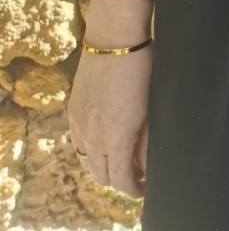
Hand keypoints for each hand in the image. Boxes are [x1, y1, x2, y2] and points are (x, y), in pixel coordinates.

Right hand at [66, 40, 152, 198]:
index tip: (145, 188)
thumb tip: (147, 167)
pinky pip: (78, 142)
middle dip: (120, 181)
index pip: (120, 181)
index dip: (134, 190)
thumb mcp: (152, 110)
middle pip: (102, 177)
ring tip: (122, 160)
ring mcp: (79, 124)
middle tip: (137, 176)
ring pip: (87, 162)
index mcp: (116, 139)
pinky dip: (91, 150)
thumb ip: (147, 143)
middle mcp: (92, 137)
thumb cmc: (143, 71)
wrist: (115, 40)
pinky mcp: (73, 111)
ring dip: (104, 167)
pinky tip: (106, 141)